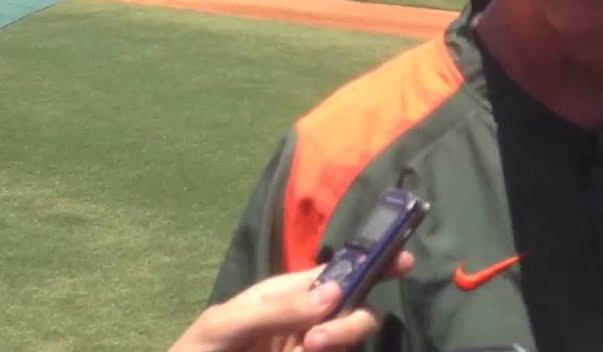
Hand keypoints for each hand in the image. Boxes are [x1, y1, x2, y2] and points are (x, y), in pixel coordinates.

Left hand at [169, 252, 413, 351]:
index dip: (374, 261)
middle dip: (354, 321)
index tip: (403, 259)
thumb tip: (334, 293)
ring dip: (340, 340)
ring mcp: (311, 348)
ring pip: (349, 339)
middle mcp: (309, 319)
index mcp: (291, 292)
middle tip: (319, 341)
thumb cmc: (199, 349)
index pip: (341, 271)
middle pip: (357, 309)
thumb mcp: (228, 324)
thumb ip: (278, 309)